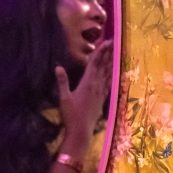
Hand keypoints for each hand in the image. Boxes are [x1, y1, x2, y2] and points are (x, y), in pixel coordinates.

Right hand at [54, 38, 113, 152]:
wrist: (81, 131)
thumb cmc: (71, 115)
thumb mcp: (63, 98)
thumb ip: (62, 82)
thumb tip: (58, 67)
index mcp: (87, 83)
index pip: (94, 64)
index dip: (100, 52)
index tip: (106, 42)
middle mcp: (96, 86)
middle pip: (103, 66)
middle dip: (107, 54)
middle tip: (113, 43)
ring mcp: (101, 92)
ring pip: (108, 74)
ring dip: (111, 63)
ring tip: (115, 53)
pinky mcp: (102, 99)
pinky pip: (109, 84)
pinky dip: (112, 76)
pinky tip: (114, 73)